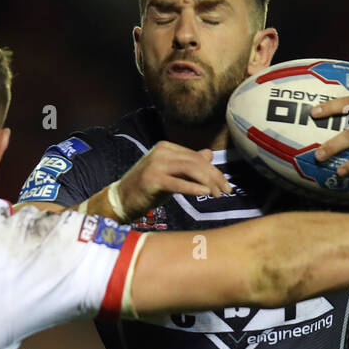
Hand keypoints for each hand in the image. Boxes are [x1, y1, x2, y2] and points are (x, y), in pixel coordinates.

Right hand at [114, 141, 232, 218]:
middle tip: (227, 191)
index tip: (225, 185)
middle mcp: (161, 152)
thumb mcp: (170, 173)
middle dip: (214, 176)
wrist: (121, 200)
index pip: (196, 157)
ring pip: (190, 169)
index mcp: (166, 148)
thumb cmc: (146, 189)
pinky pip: (177, 183)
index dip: (214, 171)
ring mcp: (155, 164)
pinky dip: (193, 188)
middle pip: (195, 162)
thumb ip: (188, 164)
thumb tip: (209, 154)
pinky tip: (205, 193)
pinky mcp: (152, 179)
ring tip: (218, 194)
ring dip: (208, 182)